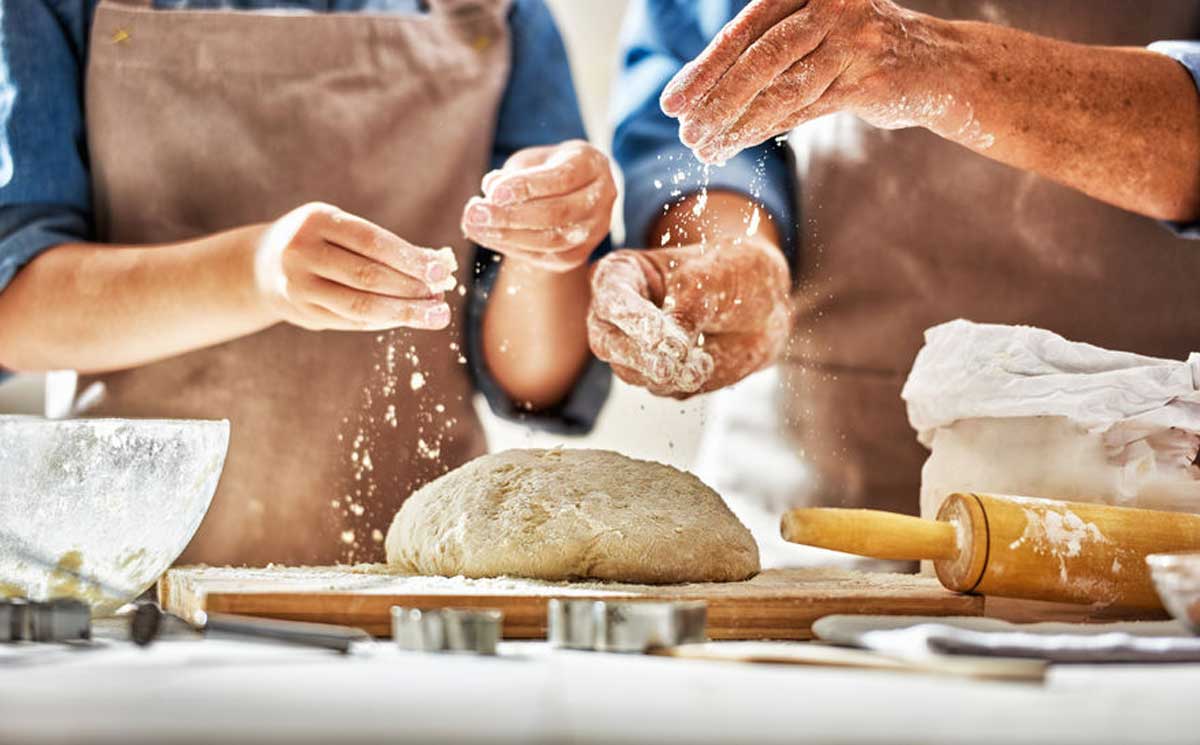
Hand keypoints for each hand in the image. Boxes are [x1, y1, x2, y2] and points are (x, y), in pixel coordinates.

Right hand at [253, 202, 457, 331]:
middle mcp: (301, 252)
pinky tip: (406, 318)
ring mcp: (298, 286)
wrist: (262, 264)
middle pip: (367, 277)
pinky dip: (384, 321)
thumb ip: (385, 247)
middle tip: (442, 298)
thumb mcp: (343, 228)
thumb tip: (440, 264)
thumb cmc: (320, 241)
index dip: (409, 258)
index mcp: (316, 221)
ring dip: (403, 312)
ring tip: (435, 315)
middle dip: (411, 289)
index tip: (441, 270)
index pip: (371, 242)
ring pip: (359, 306)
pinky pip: (351, 321)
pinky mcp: (303, 313)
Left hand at [461, 140, 616, 271]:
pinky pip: (547, 257)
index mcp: (592, 165)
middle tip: (475, 212)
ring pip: (553, 241)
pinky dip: (513, 248)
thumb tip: (490, 189)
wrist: (576, 190)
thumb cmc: (549, 168)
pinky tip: (488, 236)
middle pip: (558, 213)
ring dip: (508, 236)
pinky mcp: (579, 254)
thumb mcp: (533, 159)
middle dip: (512, 215)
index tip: (492, 191)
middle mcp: (602, 198)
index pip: (562, 178)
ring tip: (474, 226)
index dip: (527, 186)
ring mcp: (595, 230)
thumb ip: (514, 173)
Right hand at [587, 236, 790, 397]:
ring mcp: (633, 349)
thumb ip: (687, 311)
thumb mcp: (712, 278)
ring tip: (703, 361)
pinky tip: (707, 362)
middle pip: (606, 342)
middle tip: (670, 365)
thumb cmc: (732, 274)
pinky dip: (684, 381)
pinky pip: (661, 389)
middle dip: (640, 356)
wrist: (764, 305)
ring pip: (631, 373)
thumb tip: (670, 351)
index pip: (612, 299)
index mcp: (621, 275)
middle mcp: (618, 315)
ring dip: (668, 373)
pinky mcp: (655, 376)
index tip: (662, 334)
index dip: (633, 318)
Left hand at [660, 0, 957, 162]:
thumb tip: (698, 92)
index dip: (704, 69)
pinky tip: (738, 145)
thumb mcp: (812, 34)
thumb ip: (766, 49)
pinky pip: (807, 109)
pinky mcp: (872, 77)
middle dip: (715, 101)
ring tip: (705, 148)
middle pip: (759, 59)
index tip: (672, 103)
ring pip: (781, 89)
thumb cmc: (859, 49)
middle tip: (684, 133)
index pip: (744, 30)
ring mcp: (855, 40)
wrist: (937, 65)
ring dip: (737, 124)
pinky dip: (766, 130)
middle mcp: (832, 4)